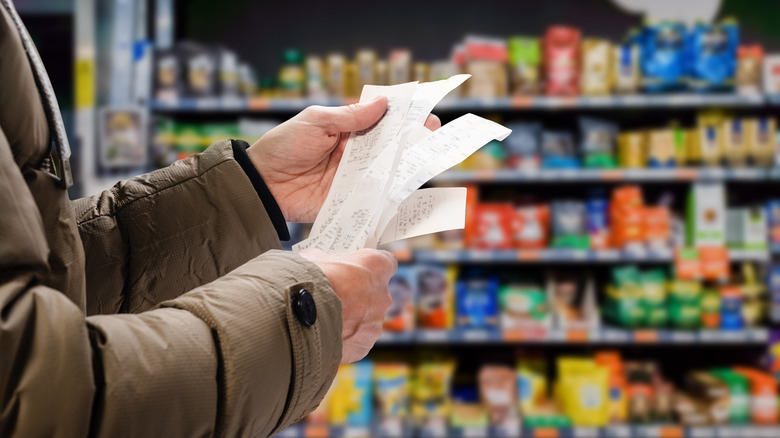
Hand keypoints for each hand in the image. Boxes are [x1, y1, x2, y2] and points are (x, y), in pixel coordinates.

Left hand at [247, 98, 441, 222]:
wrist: (263, 184)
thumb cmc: (283, 146)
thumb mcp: (316, 122)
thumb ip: (350, 117)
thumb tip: (383, 103)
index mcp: (347, 129)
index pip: (381, 120)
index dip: (403, 116)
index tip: (424, 112)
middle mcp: (355, 153)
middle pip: (391, 146)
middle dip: (413, 140)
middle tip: (433, 134)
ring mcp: (355, 177)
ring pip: (388, 171)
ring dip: (408, 166)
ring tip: (428, 159)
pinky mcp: (351, 200)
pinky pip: (376, 197)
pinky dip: (393, 195)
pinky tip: (410, 190)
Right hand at [299, 248, 395, 363]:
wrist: (297, 314)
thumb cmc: (309, 280)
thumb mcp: (315, 258)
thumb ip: (326, 260)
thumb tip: (318, 262)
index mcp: (377, 267)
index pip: (386, 263)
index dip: (370, 267)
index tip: (358, 270)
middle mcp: (383, 295)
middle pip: (376, 294)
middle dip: (359, 296)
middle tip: (337, 297)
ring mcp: (375, 323)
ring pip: (366, 320)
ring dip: (351, 319)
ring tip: (326, 319)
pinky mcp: (364, 345)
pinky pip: (356, 341)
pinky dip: (344, 339)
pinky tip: (325, 335)